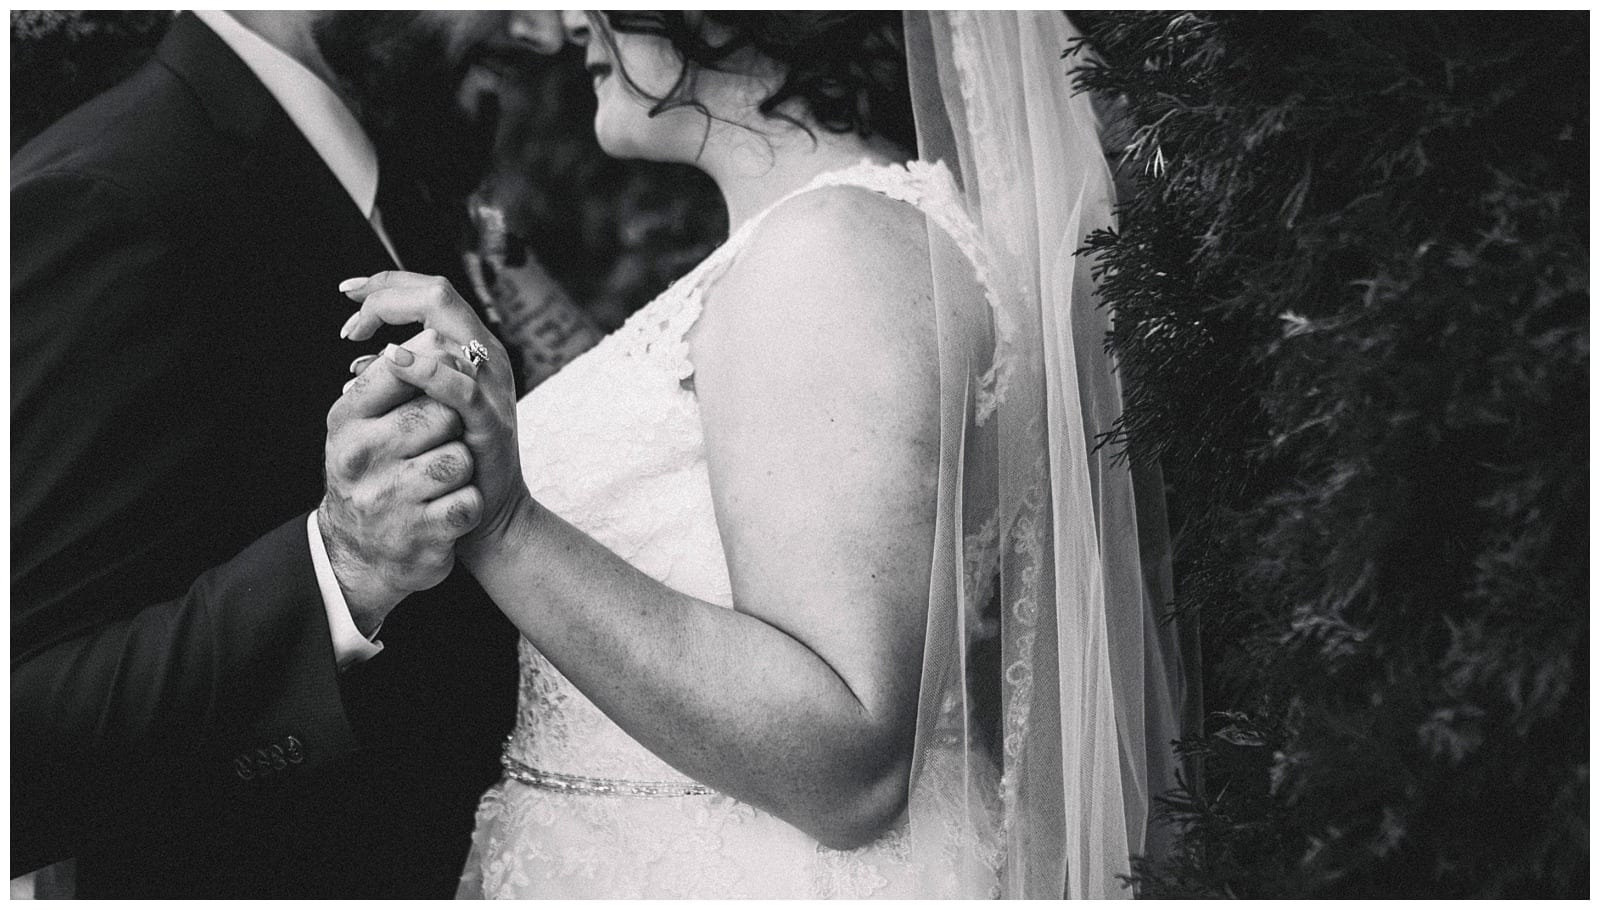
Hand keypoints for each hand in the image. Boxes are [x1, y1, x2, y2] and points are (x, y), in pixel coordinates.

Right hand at [320, 329, 483, 632]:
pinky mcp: (419, 536)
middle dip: (453, 426)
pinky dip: (467, 506)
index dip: (435, 369)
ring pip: (459, 458)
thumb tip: (437, 338)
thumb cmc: (377, 474)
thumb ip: (394, 380)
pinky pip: (469, 503)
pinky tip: (445, 511)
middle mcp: (359, 457)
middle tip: (436, 444)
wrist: (362, 556)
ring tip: (437, 481)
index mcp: (346, 419)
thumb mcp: (365, 425)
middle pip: (441, 413)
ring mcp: (387, 499)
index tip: (440, 382)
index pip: (401, 367)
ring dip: (461, 469)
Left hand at [340, 272, 530, 557]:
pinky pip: (461, 386)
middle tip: (349, 315)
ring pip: (448, 331)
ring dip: (400, 327)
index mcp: (471, 348)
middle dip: (387, 295)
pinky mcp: (491, 422)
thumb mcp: (423, 409)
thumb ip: (403, 382)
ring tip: (359, 336)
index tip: (348, 293)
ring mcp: (492, 387)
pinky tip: (394, 362)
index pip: (431, 292)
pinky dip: (427, 369)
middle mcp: (487, 357)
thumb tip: (358, 365)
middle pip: (439, 296)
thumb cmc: (447, 458)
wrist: (484, 512)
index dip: (387, 284)